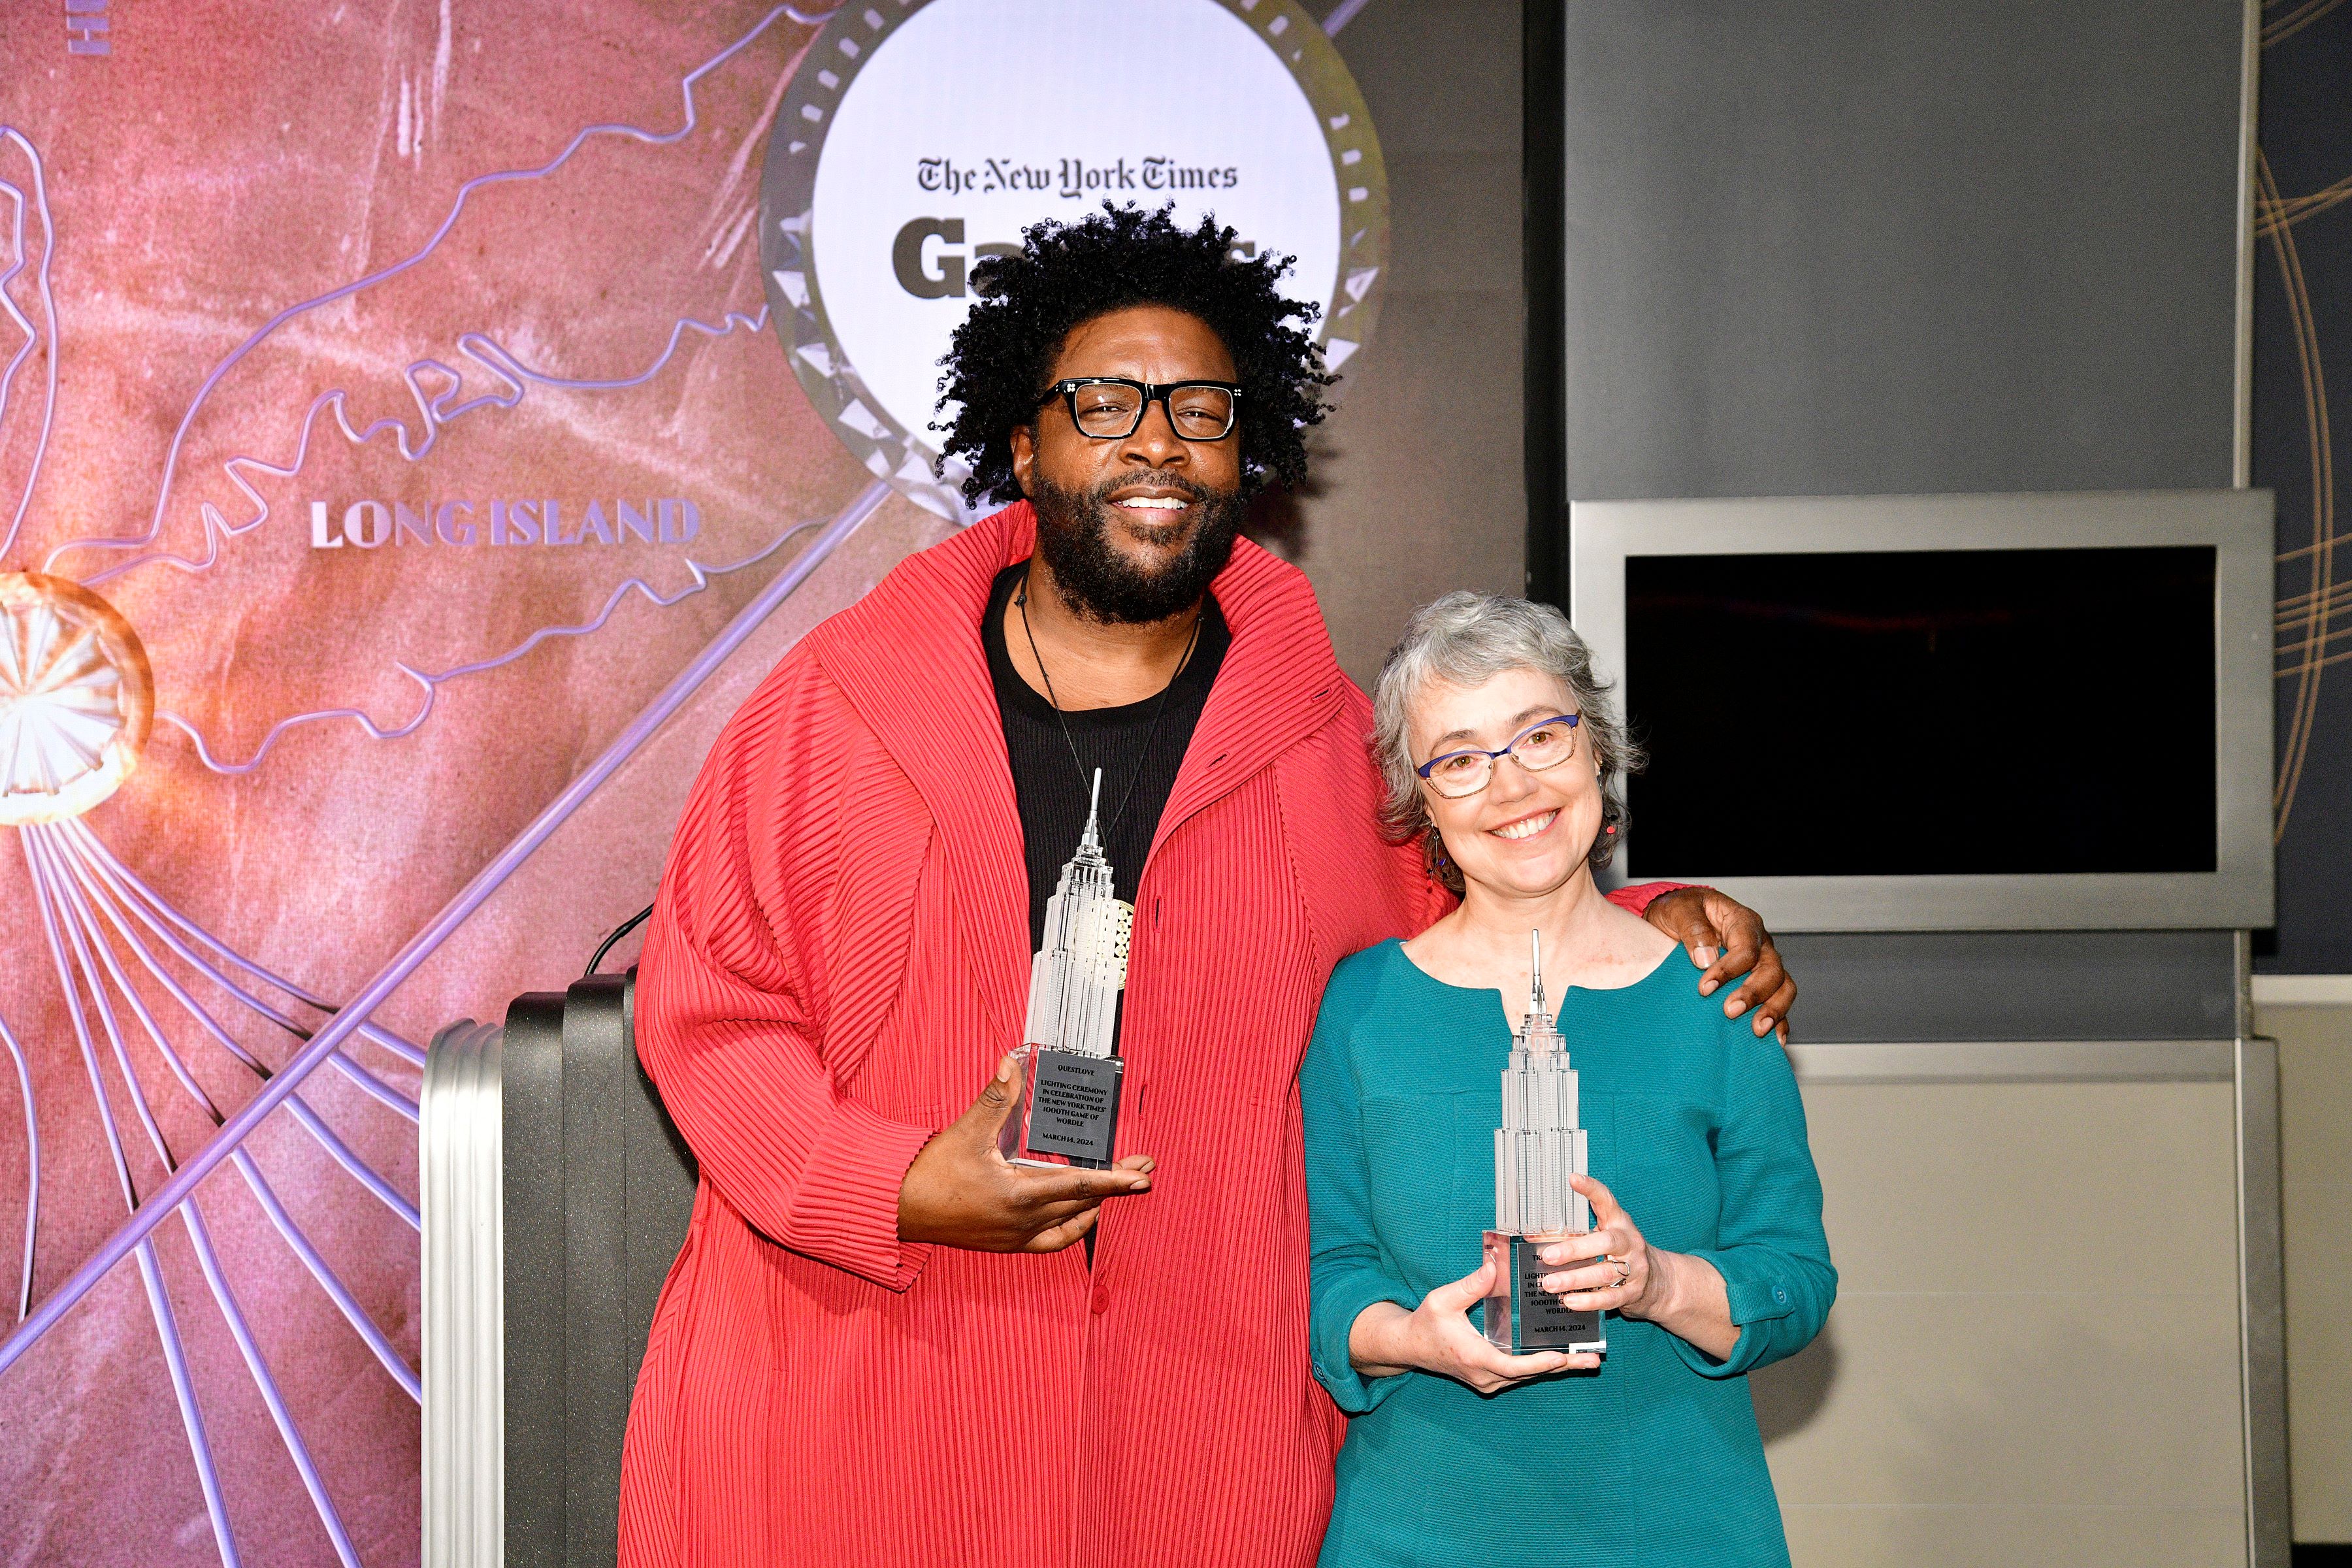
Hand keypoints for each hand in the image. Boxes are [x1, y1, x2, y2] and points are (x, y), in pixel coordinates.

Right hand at [898, 1053, 1153, 1251]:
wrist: (901, 1208)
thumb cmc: (932, 1172)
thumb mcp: (966, 1131)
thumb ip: (995, 1098)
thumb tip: (1012, 1063)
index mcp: (1019, 1195)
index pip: (1079, 1186)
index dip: (1115, 1180)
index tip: (1142, 1175)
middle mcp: (1023, 1222)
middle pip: (1083, 1205)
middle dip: (1116, 1187)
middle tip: (1143, 1169)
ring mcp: (1016, 1237)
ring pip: (1071, 1224)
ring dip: (1096, 1206)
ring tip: (1116, 1188)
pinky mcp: (1007, 1243)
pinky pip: (1051, 1241)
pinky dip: (1071, 1227)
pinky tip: (1079, 1215)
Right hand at [1349, 1260, 1595, 1391]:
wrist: (1408, 1346)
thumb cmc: (1425, 1322)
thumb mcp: (1443, 1299)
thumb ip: (1471, 1284)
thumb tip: (1494, 1263)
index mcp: (1475, 1357)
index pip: (1514, 1366)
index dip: (1540, 1363)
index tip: (1562, 1356)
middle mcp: (1484, 1375)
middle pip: (1529, 1374)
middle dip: (1562, 1366)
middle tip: (1593, 1360)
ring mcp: (1487, 1380)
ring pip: (1527, 1377)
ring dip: (1556, 1368)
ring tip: (1587, 1360)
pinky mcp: (1488, 1378)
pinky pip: (1519, 1374)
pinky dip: (1540, 1366)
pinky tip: (1562, 1357)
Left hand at [1541, 1174, 1737, 1359]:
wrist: (1658, 1282)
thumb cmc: (1619, 1253)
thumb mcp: (1602, 1236)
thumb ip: (1572, 1234)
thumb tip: (1532, 1236)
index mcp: (1619, 1222)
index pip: (1606, 1201)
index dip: (1591, 1189)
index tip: (1573, 1179)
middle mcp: (1629, 1242)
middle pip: (1605, 1242)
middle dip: (1574, 1249)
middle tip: (1547, 1256)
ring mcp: (1634, 1268)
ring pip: (1604, 1273)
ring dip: (1574, 1279)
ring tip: (1549, 1284)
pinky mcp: (1633, 1292)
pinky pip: (1609, 1297)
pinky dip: (1588, 1300)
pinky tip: (1569, 1301)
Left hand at [1641, 886, 1795, 1041]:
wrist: (1675, 920)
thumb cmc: (1680, 911)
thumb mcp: (1678, 909)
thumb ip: (1692, 928)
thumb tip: (1706, 958)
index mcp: (1742, 922)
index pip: (1746, 948)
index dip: (1729, 970)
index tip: (1705, 988)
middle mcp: (1759, 944)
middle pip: (1771, 970)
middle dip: (1753, 994)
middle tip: (1730, 1011)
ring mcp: (1762, 966)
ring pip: (1783, 987)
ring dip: (1773, 1010)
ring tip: (1757, 1030)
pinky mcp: (1759, 985)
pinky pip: (1777, 1002)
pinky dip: (1779, 1022)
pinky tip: (1773, 1040)